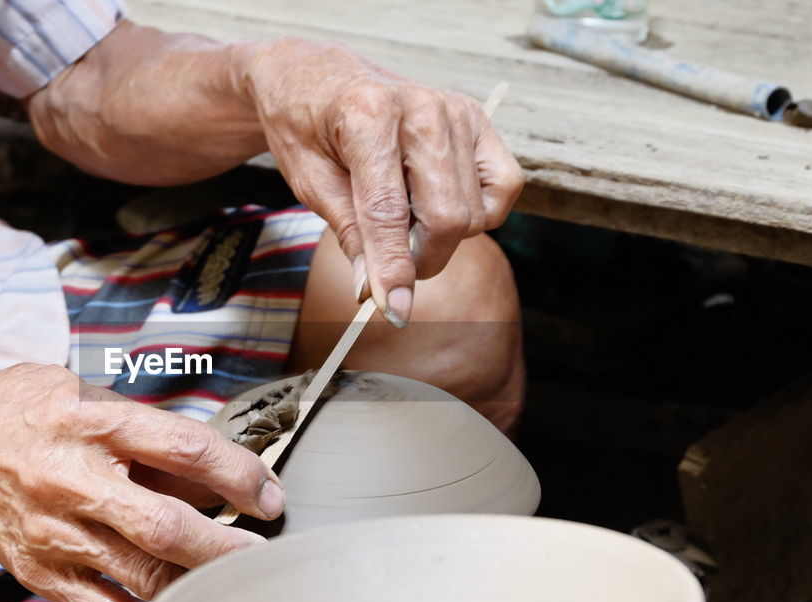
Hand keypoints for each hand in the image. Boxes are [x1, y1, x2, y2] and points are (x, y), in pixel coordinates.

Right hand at [0, 364, 280, 601]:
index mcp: (92, 422)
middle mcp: (72, 478)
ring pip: (142, 574)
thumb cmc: (22, 410)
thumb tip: (214, 473)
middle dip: (226, 545)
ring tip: (228, 578)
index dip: (238, 474)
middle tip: (259, 549)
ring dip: (197, 581)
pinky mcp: (39, 570)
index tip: (267, 492)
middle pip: (165, 525)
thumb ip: (147, 433)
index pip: (183, 450)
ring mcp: (54, 530)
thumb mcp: (87, 393)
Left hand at [237, 39, 524, 325]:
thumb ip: (349, 234)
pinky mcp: (479, 121)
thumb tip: (377, 291)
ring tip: (404, 215)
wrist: (319, 79)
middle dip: (421, 260)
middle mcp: (422, 108)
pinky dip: (480, 212)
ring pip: (474, 212)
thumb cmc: (308, 129)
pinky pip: (503, 188)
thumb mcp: (309, 182)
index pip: (388, 212)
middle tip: (391, 264)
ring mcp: (458, 112)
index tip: (395, 311)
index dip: (393, 269)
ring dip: (441, 236)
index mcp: (368, 115)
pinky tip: (441, 205)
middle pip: (447, 217)